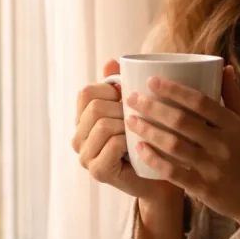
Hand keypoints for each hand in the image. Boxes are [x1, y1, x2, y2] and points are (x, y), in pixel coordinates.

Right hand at [72, 59, 182, 203]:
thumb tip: (110, 61)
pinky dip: (129, 141)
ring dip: (127, 125)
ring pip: (103, 124)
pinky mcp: (98, 172)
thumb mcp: (135, 108)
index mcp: (83, 119)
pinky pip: (112, 144)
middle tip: (138, 117)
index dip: (110, 90)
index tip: (128, 99)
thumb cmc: (148, 139)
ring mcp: (85, 156)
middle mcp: (78, 138)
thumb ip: (121, 86)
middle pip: (94, 106)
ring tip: (140, 132)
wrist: (161, 177)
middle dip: (121, 108)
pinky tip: (139, 146)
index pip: (86, 92)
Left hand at [125, 65, 239, 222]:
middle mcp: (223, 145)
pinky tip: (140, 148)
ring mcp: (213, 168)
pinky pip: (174, 173)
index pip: (200, 101)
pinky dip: (155, 159)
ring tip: (130, 120)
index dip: (174, 89)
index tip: (152, 80)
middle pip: (181, 121)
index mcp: (233, 126)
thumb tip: (223, 67)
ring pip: (174, 145)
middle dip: (152, 107)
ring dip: (149, 131)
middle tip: (131, 98)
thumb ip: (234, 97)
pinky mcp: (204, 189)